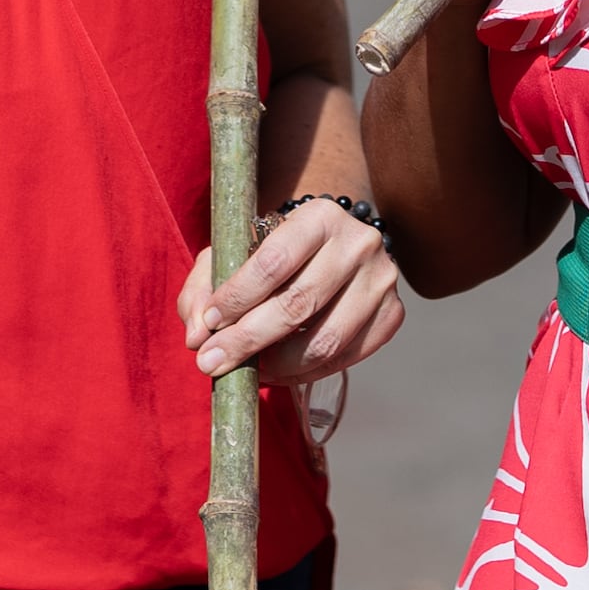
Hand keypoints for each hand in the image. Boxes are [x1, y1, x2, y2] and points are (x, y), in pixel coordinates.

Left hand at [185, 192, 407, 386]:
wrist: (332, 247)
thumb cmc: (276, 251)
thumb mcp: (236, 250)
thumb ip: (205, 284)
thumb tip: (196, 334)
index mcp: (319, 216)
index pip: (273, 261)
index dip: (235, 299)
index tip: (206, 327)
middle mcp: (359, 243)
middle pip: (298, 304)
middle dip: (247, 340)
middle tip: (211, 363)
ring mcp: (382, 281)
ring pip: (324, 341)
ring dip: (276, 366)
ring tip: (247, 371)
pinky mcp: (392, 315)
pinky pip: (344, 358)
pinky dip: (305, 374)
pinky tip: (279, 371)